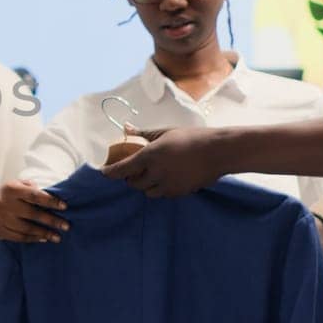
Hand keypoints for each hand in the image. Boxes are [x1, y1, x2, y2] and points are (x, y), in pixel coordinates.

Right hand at [0, 180, 68, 242]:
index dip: (50, 201)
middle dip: (51, 220)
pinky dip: (33, 239)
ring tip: (58, 236)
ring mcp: (0, 218)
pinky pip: (19, 237)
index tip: (64, 207)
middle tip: (66, 226)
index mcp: (11, 189)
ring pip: (26, 229)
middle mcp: (4, 204)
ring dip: (44, 233)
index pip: (34, 196)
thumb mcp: (18, 184)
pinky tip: (44, 239)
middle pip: (32, 214)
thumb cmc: (10, 194)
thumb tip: (52, 197)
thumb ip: (33, 188)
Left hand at [102, 126, 226, 197]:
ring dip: (145, 185)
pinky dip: (160, 189)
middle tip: (133, 170)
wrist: (218, 152)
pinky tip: (167, 178)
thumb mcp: (165, 132)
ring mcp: (168, 185)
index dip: (110, 172)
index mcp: (149, 156)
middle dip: (130, 178)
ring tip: (151, 174)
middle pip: (133, 183)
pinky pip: (163, 194)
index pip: (122, 169)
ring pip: (147, 192)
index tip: (104, 172)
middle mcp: (156, 173)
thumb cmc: (191, 137)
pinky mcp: (179, 193)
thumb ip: (143, 134)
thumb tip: (126, 128)